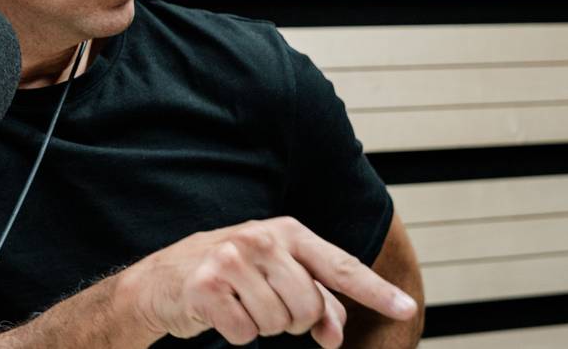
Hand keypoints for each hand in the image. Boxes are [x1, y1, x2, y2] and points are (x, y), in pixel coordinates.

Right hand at [120, 217, 416, 347]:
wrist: (162, 280)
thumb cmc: (228, 276)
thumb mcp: (274, 277)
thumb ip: (315, 299)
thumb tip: (336, 335)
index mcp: (286, 232)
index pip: (339, 266)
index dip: (375, 291)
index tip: (406, 308)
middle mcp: (261, 240)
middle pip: (309, 307)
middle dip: (292, 320)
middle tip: (264, 305)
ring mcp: (231, 261)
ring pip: (279, 324)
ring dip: (262, 326)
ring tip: (240, 305)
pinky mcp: (207, 287)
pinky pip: (246, 334)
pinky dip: (237, 334)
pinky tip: (221, 313)